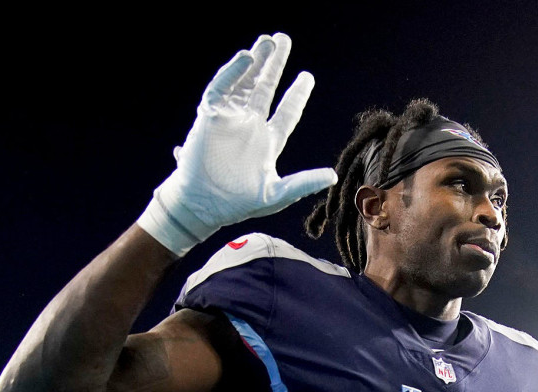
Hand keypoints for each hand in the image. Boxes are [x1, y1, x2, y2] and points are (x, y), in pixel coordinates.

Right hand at [137, 33, 337, 255]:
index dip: (296, 95)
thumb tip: (333, 176)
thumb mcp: (277, 195)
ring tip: (266, 42)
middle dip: (273, 64)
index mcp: (267, 142)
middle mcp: (250, 126)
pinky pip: (222, 89)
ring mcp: (230, 119)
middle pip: (264, 88)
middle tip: (281, 39)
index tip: (306, 76)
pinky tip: (246, 58)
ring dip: (255, 63)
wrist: (204, 205)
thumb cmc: (238, 203)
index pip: (286, 112)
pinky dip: (233, 73)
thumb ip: (304, 183)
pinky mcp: (210, 116)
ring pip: (244, 83)